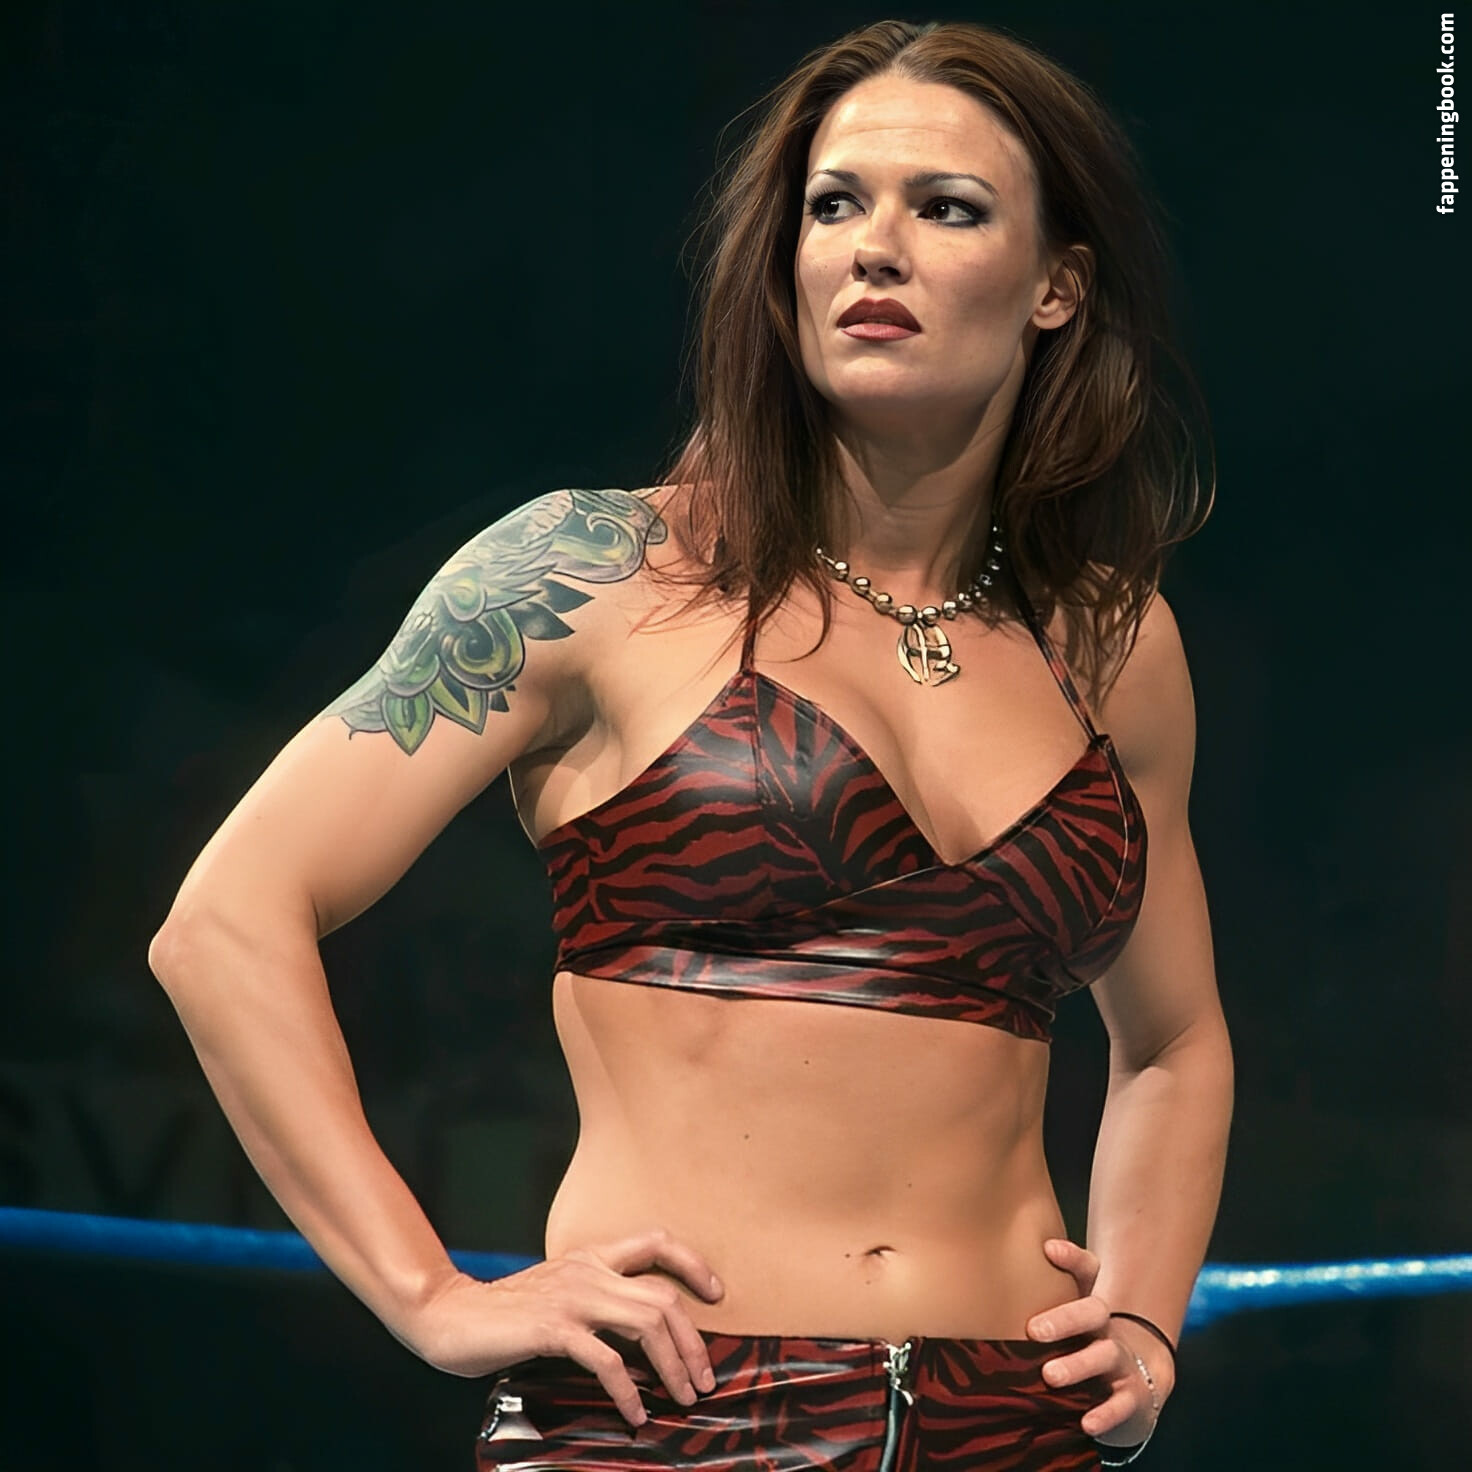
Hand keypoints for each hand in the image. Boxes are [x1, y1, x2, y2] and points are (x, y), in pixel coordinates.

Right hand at [396, 1226, 724, 1427]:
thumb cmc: (507, 1313)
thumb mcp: (560, 1293)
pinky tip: (635, 1413)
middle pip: (662, 1296)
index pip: (655, 1242)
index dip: (692, 1263)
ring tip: (683, 1396)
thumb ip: (595, 1299)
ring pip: (647, 1322)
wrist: (452, 1317)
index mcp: (592, 1256)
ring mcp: (573, 1297)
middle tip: (704, 1377)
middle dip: (693, 1340)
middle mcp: (588, 1270)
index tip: (716, 1293)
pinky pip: (607, 1360)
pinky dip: (629, 1390)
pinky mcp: (555, 1328)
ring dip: (673, 1364)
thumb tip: (641, 1335)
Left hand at [1025, 1237, 1171, 1445]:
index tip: (1048, 1250)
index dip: (1071, 1258)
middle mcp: (1110, 1327)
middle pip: (1094, 1313)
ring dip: (1079, 1366)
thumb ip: (1061, 1283)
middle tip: (1034, 1329)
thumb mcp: (1078, 1310)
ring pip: (1105, 1358)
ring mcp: (1124, 1361)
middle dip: (1065, 1319)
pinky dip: (1106, 1415)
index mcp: (1094, 1302)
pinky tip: (1086, 1423)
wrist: (1144, 1375)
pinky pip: (1122, 1405)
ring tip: (1050, 1375)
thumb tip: (1044, 1244)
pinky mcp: (1135, 1397)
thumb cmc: (1094, 1338)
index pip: (1088, 1271)